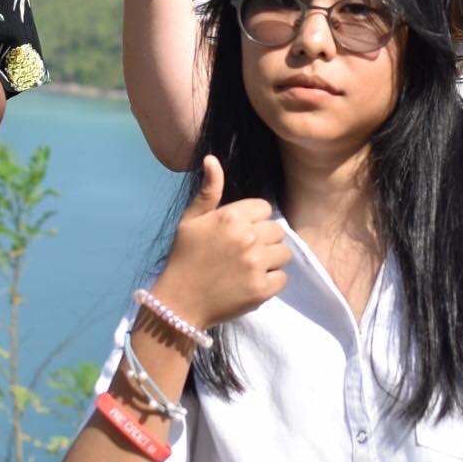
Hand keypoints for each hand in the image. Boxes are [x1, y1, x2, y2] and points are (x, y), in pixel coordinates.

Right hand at [151, 156, 289, 328]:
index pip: (265, 209)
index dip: (253, 221)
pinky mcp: (262, 289)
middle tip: (242, 253)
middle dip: (263, 240)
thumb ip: (208, 190)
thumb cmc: (184, 257)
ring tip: (249, 268)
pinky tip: (251, 283)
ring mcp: (256, 264)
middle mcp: (248, 237)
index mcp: (232, 216)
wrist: (179, 302)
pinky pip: (282, 278)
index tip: (237, 234)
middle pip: (276, 231)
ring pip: (283, 254)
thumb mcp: (191, 220)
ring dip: (270, 260)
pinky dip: (271, 282)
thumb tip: (212, 159)